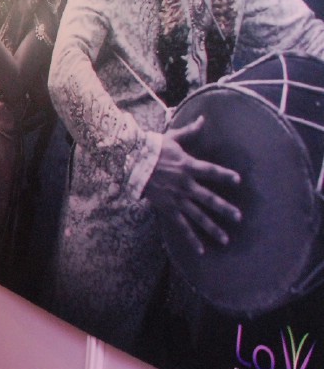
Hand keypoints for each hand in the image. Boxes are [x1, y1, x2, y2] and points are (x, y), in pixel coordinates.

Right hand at [143, 116, 241, 254]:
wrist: (129, 162)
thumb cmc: (150, 148)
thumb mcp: (172, 138)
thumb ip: (190, 131)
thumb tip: (204, 119)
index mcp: (188, 166)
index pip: (212, 172)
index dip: (225, 176)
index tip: (238, 181)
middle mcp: (185, 185)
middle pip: (210, 199)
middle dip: (225, 209)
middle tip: (238, 217)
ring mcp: (176, 198)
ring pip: (198, 216)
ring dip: (213, 228)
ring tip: (225, 239)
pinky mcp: (166, 208)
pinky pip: (180, 225)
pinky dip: (190, 238)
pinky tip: (200, 249)